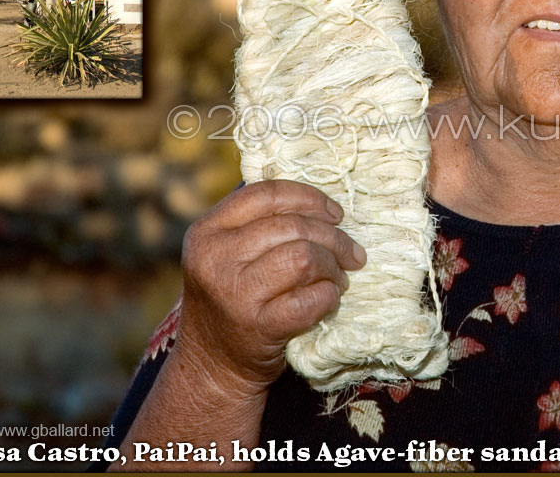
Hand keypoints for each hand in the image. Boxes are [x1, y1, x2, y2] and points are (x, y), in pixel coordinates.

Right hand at [175, 180, 366, 394]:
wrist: (211, 364)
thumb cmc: (232, 298)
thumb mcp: (227, 253)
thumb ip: (259, 222)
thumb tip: (320, 201)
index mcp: (207, 231)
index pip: (266, 195)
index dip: (309, 198)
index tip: (336, 214)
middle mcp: (214, 258)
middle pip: (292, 226)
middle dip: (333, 237)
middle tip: (351, 253)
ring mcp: (234, 293)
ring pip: (304, 258)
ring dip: (333, 266)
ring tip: (340, 277)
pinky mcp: (257, 327)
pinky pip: (310, 299)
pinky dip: (328, 295)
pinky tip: (330, 298)